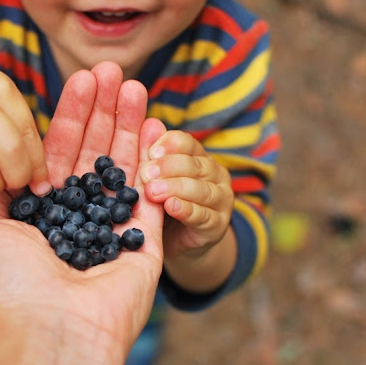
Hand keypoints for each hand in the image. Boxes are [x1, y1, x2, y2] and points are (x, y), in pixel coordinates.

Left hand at [0, 62, 164, 364]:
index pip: (59, 152)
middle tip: (113, 73)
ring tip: (135, 86)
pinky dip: (156, 161)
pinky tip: (157, 126)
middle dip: (103, 112)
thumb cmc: (9, 283)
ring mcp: (113, 230)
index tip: (80, 81)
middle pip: (94, 153)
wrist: (50, 333)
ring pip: (125, 167)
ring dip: (130, 126)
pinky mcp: (145, 244)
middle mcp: (78, 219)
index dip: (70, 116)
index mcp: (42, 213)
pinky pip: (153, 194)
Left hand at [140, 128, 233, 258]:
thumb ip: (152, 156)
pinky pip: (204, 215)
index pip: (187, 143)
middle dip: (168, 168)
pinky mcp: (218, 225)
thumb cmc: (161, 204)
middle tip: (145, 174)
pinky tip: (172, 207)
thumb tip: (150, 122)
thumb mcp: (154, 180)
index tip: (150, 152)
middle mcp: (214, 174)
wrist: (175, 242)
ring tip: (153, 192)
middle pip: (194, 165)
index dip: (170, 145)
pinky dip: (187, 210)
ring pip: (201, 189)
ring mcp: (220, 200)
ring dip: (176, 189)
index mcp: (197, 157)